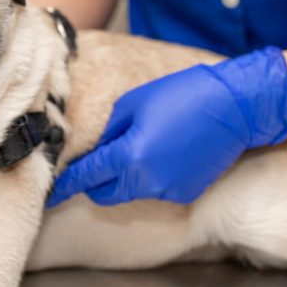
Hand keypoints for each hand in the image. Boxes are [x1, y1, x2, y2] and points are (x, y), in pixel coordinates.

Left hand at [48, 47, 286, 206]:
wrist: (237, 107)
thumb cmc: (184, 94)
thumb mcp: (134, 104)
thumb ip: (108, 131)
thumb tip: (92, 147)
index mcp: (130, 156)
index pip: (86, 177)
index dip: (65, 184)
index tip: (49, 191)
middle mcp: (147, 181)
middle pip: (103, 192)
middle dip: (94, 180)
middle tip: (97, 157)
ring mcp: (168, 190)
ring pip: (128, 192)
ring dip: (123, 177)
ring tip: (141, 144)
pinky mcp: (185, 192)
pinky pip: (154, 190)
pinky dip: (149, 178)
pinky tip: (164, 152)